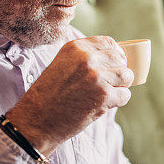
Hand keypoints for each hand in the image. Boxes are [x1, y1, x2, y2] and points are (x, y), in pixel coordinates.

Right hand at [6, 36, 132, 153]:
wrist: (37, 120)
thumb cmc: (49, 95)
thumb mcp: (62, 65)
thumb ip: (84, 59)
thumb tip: (114, 59)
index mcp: (76, 47)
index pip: (109, 43)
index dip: (115, 55)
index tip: (113, 65)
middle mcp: (87, 58)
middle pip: (120, 59)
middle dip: (118, 73)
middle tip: (108, 85)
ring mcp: (97, 76)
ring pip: (127, 76)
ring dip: (121, 86)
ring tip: (107, 94)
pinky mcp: (104, 95)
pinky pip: (125, 95)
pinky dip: (118, 101)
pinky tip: (103, 105)